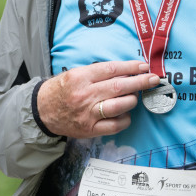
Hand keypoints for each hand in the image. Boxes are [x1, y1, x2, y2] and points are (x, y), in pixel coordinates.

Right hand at [36, 61, 157, 138]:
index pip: (111, 69)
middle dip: (140, 82)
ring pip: (119, 106)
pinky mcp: (90, 129)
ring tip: (136, 96)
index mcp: (80, 77)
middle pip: (119, 86)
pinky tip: (126, 113)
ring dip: (133, 99)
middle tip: (154, 79)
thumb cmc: (61, 89)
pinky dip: (125, 118)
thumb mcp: (75, 74)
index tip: (144, 66)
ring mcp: (88, 114)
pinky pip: (115, 125)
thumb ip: (98, 73)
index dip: (130, 67)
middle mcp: (85, 95)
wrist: (42, 111)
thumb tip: (126, 72)